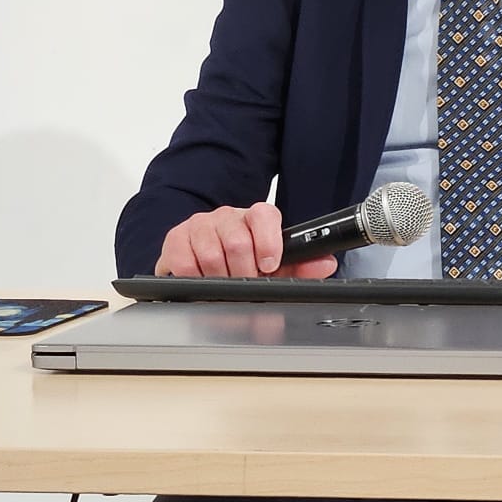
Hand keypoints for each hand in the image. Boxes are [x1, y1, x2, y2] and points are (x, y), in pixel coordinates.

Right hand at [154, 203, 337, 278]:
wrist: (199, 259)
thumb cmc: (241, 263)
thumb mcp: (273, 266)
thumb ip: (301, 266)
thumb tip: (326, 264)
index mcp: (254, 218)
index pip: (264, 215)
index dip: (268, 241)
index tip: (269, 264)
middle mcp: (227, 216)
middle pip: (238, 241)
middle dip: (244, 273)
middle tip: (245, 284)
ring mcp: (200, 225)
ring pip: (211, 255)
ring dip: (219, 279)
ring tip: (224, 285)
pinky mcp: (176, 239)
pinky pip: (185, 263)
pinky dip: (195, 279)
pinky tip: (201, 281)